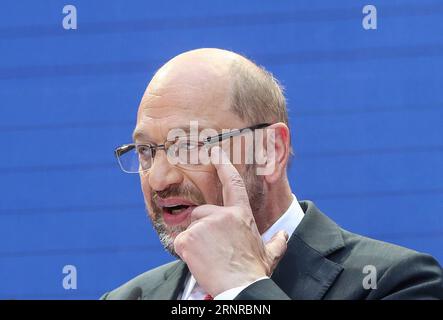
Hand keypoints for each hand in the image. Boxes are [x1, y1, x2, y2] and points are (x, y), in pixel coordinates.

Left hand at [173, 146, 287, 295]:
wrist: (241, 288)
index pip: (232, 183)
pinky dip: (186, 252)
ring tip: (208, 258)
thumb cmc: (253, 272)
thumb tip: (284, 235)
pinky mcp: (189, 238)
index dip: (223, 166)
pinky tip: (198, 261)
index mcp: (241, 215)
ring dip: (195, 242)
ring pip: (191, 228)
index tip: (214, 152)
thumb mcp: (269, 254)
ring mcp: (205, 225)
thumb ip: (277, 242)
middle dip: (202, 228)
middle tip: (211, 249)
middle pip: (201, 212)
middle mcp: (222, 215)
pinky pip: (181, 242)